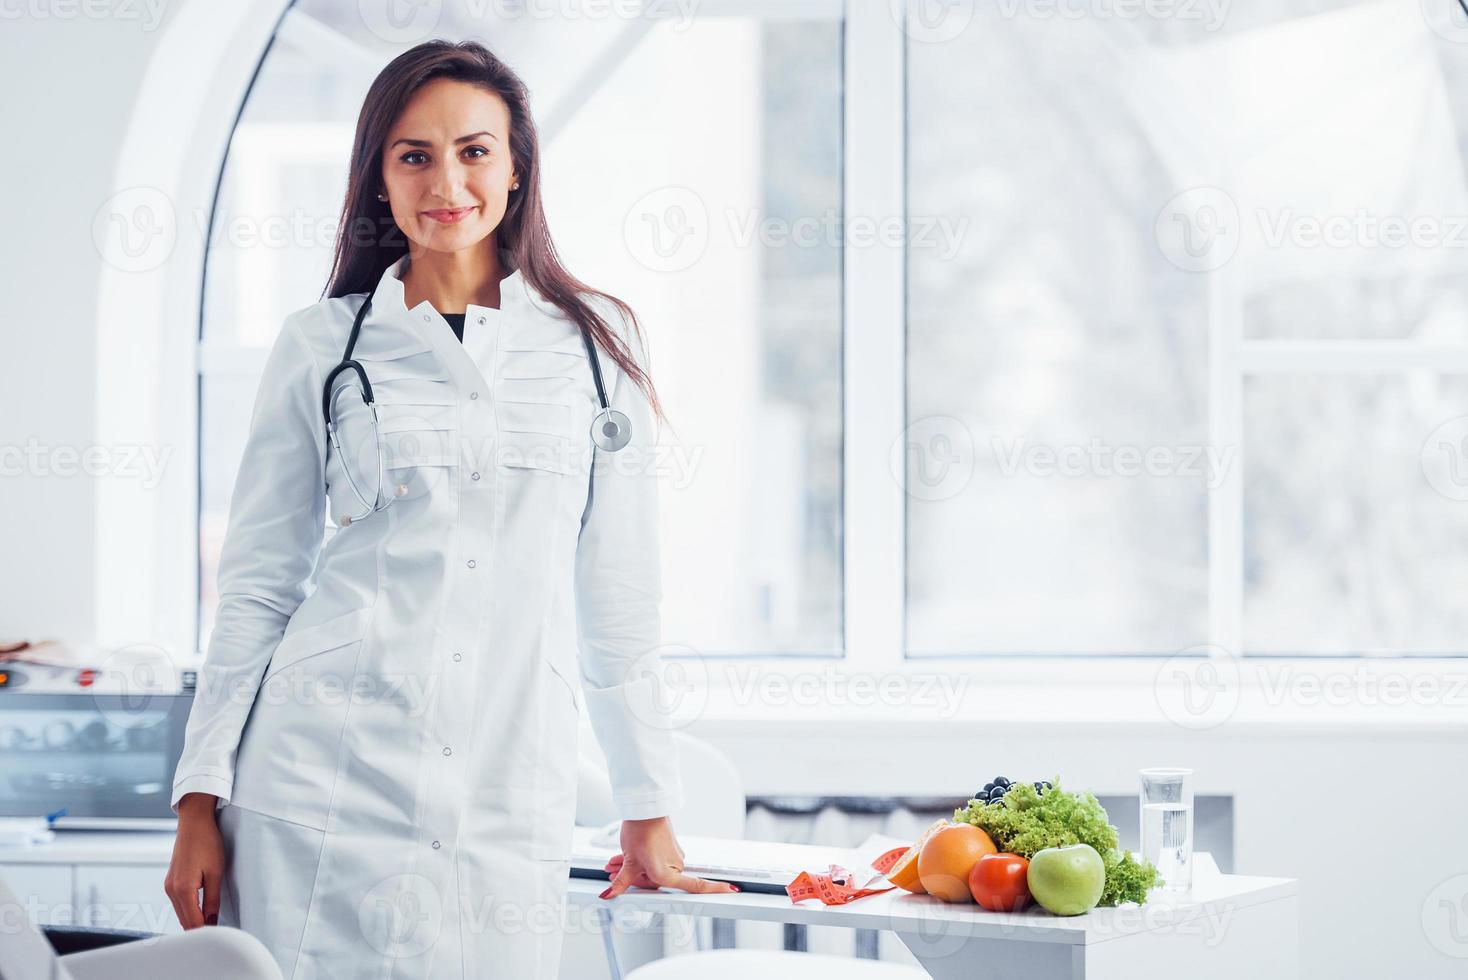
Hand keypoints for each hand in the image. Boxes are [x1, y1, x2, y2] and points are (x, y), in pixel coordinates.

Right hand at [164, 793, 224, 928]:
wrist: (194, 822)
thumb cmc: (207, 843)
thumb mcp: (216, 872)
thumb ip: (213, 900)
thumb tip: (213, 921)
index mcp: (183, 889)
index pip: (193, 922)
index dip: (206, 931)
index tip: (219, 935)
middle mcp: (171, 890)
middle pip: (184, 920)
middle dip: (199, 929)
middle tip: (218, 932)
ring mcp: (168, 885)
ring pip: (181, 912)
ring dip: (194, 919)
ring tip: (212, 923)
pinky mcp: (170, 881)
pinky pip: (179, 902)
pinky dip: (189, 909)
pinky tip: (201, 910)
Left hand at [599, 816, 738, 898]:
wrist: (643, 809)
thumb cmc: (641, 831)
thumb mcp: (629, 860)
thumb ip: (620, 882)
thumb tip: (609, 894)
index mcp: (667, 873)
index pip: (696, 886)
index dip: (715, 889)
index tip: (732, 890)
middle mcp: (674, 865)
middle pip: (657, 883)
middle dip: (636, 877)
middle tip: (616, 871)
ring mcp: (673, 856)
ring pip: (652, 871)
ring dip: (634, 868)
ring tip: (616, 861)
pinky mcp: (669, 847)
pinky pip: (654, 861)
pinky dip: (639, 860)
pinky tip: (623, 856)